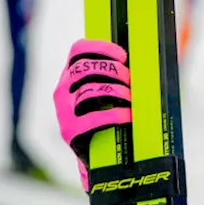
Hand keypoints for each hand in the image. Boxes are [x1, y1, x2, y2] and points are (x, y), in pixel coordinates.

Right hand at [53, 39, 131, 187]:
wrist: (96, 157)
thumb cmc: (104, 120)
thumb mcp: (101, 94)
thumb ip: (110, 77)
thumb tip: (140, 61)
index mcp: (69, 77)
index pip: (77, 51)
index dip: (101, 47)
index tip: (122, 55)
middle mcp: (63, 92)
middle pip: (85, 68)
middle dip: (114, 71)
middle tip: (130, 80)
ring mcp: (64, 112)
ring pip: (90, 91)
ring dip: (118, 92)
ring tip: (130, 99)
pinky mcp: (70, 131)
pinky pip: (94, 118)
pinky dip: (116, 115)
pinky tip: (128, 116)